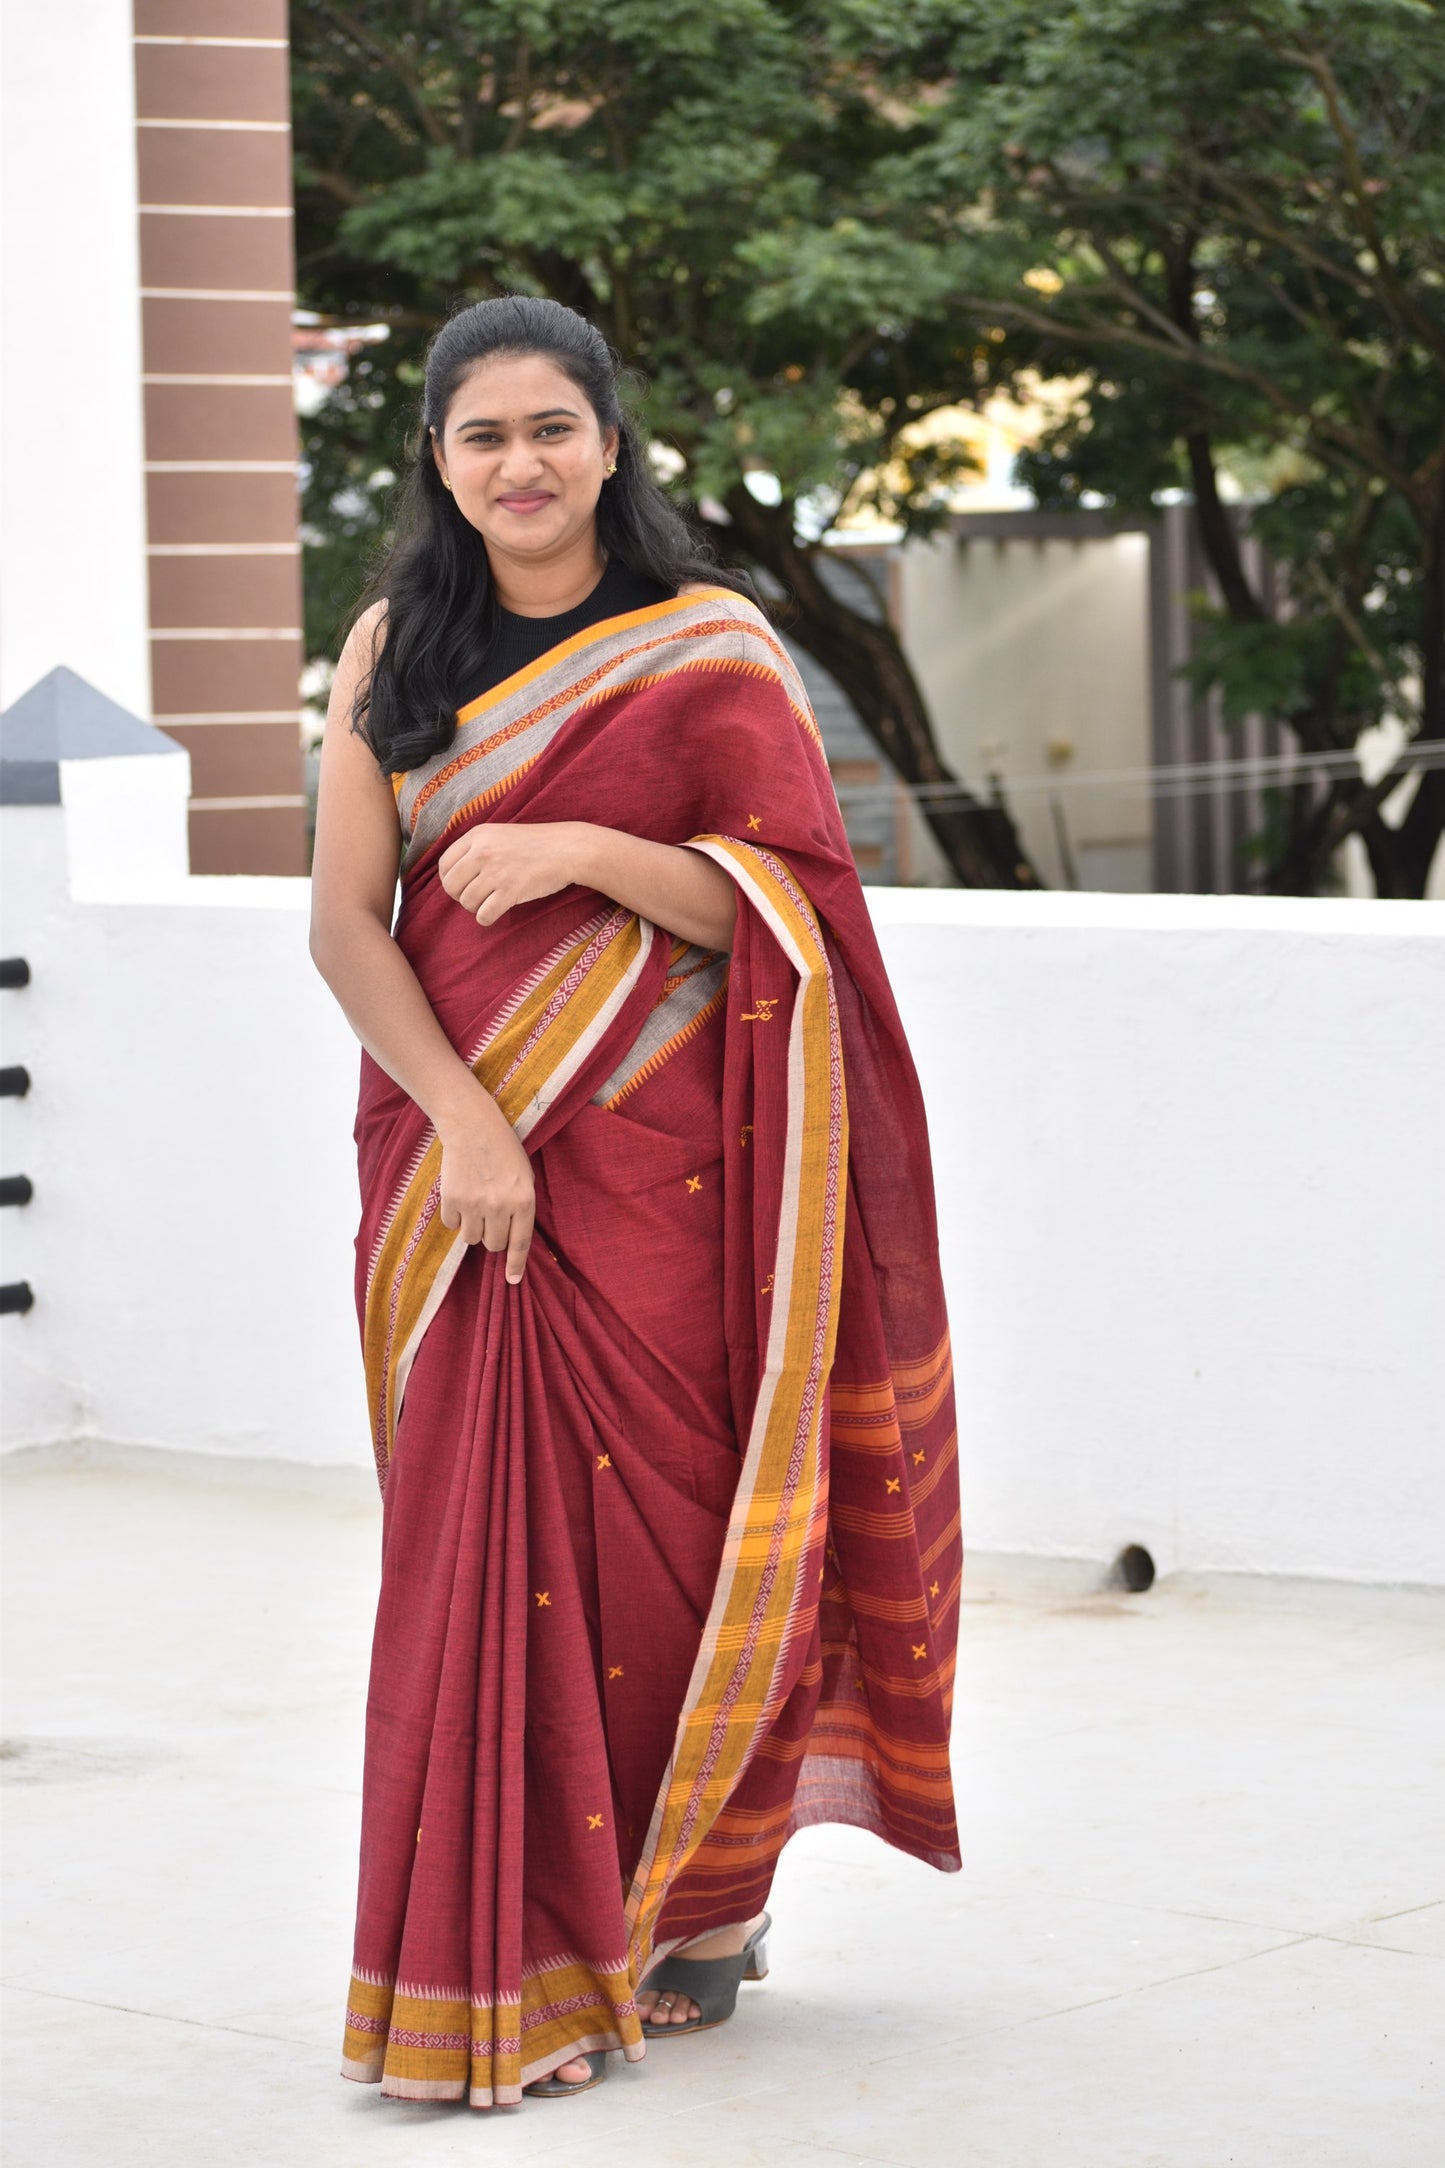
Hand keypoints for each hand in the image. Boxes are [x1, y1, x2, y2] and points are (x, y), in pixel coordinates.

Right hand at [436, 1096, 534, 1282]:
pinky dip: (454, 1215)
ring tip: (475, 1203)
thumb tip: (511, 1239)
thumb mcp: (524, 1177)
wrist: (472, 1126)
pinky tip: (460, 1194)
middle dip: (491, 1236)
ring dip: (472, 1227)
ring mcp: (475, 1204)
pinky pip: (452, 1225)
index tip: (512, 1281)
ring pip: (471, 1239)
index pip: (520, 1243)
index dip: (515, 1265)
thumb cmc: (503, 1150)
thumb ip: (520, 1207)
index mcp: (524, 1200)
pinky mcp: (452, 1199)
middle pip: (493, 1245)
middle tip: (489, 1215)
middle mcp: (500, 1206)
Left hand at [438, 820, 589, 925]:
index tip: (462, 885)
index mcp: (478, 836)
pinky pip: (483, 915)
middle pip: (451, 886)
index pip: (444, 865)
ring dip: (476, 907)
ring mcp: (496, 872)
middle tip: (476, 896)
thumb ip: (476, 848)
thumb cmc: (535, 844)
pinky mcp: (510, 891)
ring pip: (467, 902)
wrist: (567, 849)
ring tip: (491, 901)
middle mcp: (482, 852)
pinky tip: (497, 911)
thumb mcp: (500, 834)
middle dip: (460, 896)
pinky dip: (487, 918)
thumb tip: (453, 874)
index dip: (449, 880)